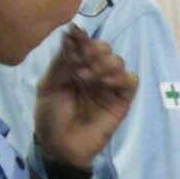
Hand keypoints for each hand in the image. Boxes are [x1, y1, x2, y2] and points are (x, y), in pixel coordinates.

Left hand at [34, 26, 137, 168]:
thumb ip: (61, 61)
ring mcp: (109, 86)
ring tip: (86, 77)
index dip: (82, 36)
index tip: (75, 33)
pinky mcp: (122, 100)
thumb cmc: (50, 116)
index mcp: (75, 65)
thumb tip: (71, 32)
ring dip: (103, 63)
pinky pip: (131, 81)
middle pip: (104, 48)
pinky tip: (105, 82)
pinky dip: (120, 77)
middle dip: (93, 50)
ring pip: (118, 61)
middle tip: (80, 62)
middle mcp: (94, 72)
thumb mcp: (48, 84)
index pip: (84, 43)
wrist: (60, 146)